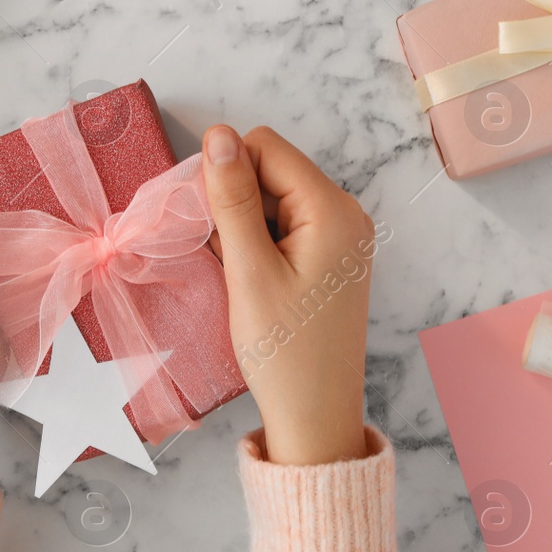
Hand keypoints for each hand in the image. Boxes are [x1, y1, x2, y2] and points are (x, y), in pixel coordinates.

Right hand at [202, 125, 376, 465]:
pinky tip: (251, 282)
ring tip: (241, 277)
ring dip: (243, 226)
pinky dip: (258, 244)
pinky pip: (284, 227)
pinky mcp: (328, 258)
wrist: (315, 416)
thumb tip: (218, 135)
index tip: (207, 222)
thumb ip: (231, 199)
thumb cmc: (284, 351)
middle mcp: (344, 213)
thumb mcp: (249, 271)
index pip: (264, 147)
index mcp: (332, 209)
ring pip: (272, 199)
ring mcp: (339, 236)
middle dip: (234, 201)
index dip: (225, 174)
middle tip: (226, 258)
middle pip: (270, 169)